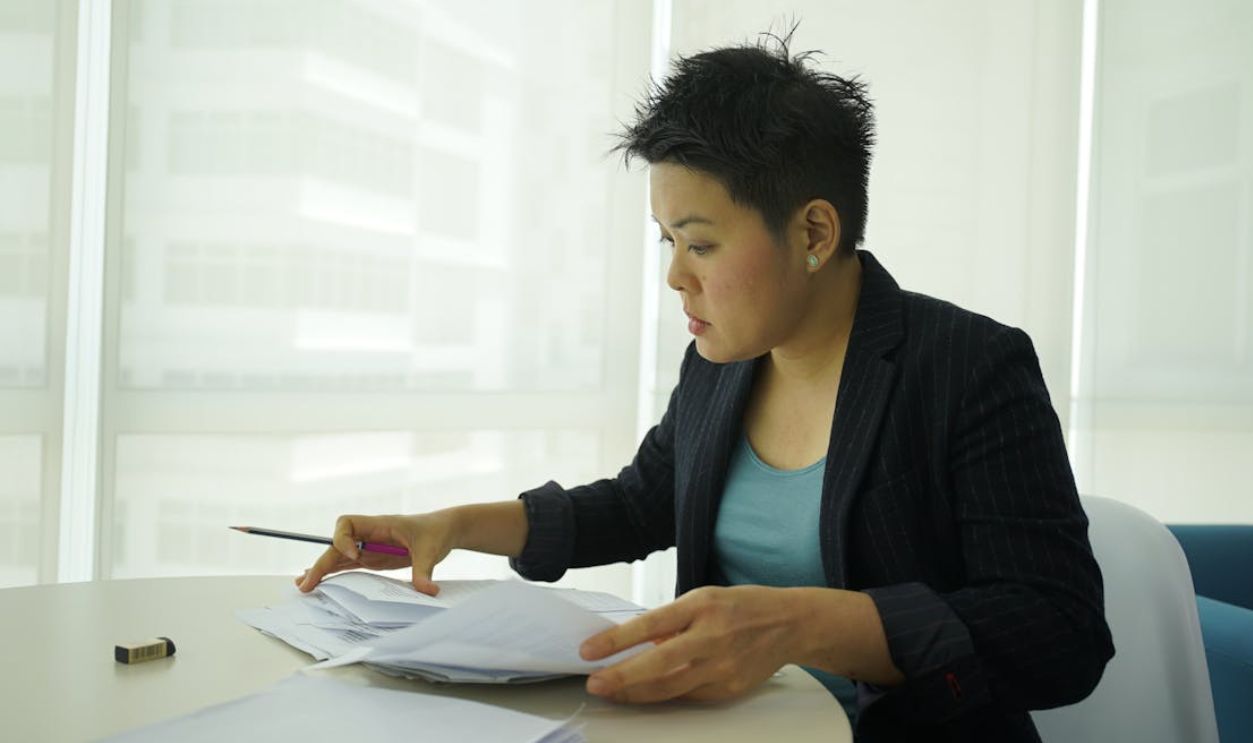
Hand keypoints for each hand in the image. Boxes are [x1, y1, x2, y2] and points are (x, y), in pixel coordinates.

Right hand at [295, 512, 458, 595]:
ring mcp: (369, 548)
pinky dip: (333, 574)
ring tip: (304, 586)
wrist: (444, 530)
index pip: (348, 524)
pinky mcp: (372, 558)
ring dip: (321, 570)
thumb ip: (425, 571)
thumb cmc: (436, 532)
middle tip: (307, 583)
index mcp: (380, 525)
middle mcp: (369, 535)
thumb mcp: (432, 551)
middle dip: (322, 563)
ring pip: (338, 556)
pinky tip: (320, 585)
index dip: (344, 540)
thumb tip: (428, 591)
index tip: (355, 555)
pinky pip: (347, 565)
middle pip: (337, 545)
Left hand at [578, 585, 802, 702]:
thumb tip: (634, 642)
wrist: (789, 625)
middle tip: (595, 682)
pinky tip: (643, 694)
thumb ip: (671, 620)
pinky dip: (662, 695)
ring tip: (611, 691)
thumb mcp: (703, 598)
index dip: (616, 640)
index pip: (650, 625)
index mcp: (701, 606)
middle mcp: (711, 637)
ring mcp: (721, 667)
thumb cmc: (742, 607)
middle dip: (621, 677)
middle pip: (657, 664)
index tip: (589, 650)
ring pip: (669, 688)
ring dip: (635, 692)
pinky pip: (687, 696)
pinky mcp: (727, 688)